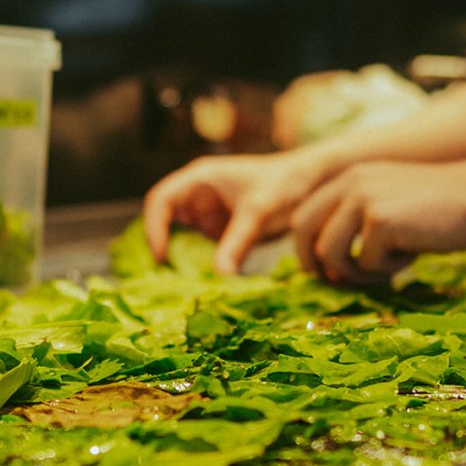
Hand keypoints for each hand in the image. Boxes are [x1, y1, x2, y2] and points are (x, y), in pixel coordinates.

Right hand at [144, 152, 322, 273]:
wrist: (311, 183)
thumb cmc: (284, 184)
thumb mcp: (259, 212)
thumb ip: (237, 242)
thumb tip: (220, 277)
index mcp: (200, 178)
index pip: (161, 200)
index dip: (154, 227)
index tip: (161, 256)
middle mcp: (198, 195)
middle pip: (165, 221)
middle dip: (162, 247)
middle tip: (164, 279)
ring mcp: (208, 214)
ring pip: (182, 239)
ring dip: (180, 260)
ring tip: (180, 287)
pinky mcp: (221, 231)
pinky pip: (203, 250)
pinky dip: (200, 266)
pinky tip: (203, 285)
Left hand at [291, 160, 465, 283]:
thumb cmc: (441, 207)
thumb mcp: (390, 204)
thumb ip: (357, 225)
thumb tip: (329, 270)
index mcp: (349, 176)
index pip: (303, 214)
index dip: (306, 248)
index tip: (323, 270)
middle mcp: (349, 183)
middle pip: (303, 232)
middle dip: (315, 265)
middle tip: (336, 282)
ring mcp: (362, 199)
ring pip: (330, 253)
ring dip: (355, 272)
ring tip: (386, 270)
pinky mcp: (379, 220)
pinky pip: (367, 262)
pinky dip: (388, 270)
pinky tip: (413, 255)